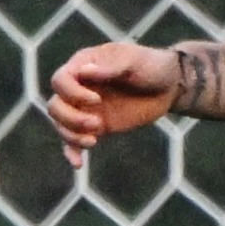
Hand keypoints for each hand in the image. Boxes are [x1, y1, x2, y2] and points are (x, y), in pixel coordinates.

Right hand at [47, 42, 180, 169]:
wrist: (169, 86)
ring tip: (94, 140)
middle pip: (55, 105)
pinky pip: (73, 140)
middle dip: (70, 118)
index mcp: (85, 64)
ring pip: (61, 124)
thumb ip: (110, 67)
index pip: (60, 80)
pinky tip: (78, 164)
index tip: (96, 100)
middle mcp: (80, 86)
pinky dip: (72, 151)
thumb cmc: (152, 65)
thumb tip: (83, 71)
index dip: (72, 93)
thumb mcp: (135, 61)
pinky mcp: (95, 126)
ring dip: (71, 135)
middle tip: (97, 123)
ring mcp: (86, 107)